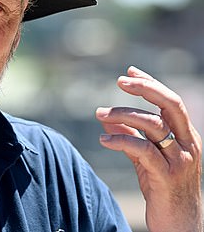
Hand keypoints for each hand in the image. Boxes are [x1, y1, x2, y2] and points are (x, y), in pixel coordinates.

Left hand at [96, 66, 202, 231]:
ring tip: (99, 113)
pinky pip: (142, 150)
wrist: (180, 226)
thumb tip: (109, 116)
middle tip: (119, 80)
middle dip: (145, 88)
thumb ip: (132, 136)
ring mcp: (179, 160)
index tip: (129, 71)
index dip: (150, 83)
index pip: (170, 101)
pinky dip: (120, 140)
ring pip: (153, 124)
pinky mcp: (167, 176)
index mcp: (185, 136)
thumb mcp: (147, 158)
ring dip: (123, 115)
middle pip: (171, 104)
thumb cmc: (163, 190)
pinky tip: (103, 139)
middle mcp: (187, 144)